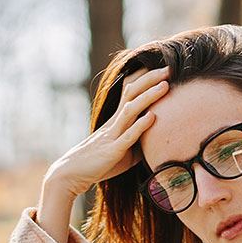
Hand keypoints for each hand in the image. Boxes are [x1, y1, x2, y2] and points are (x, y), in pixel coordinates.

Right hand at [43, 66, 169, 198]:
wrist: (73, 174)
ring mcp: (113, 135)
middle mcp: (115, 122)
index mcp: (117, 121)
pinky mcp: (113, 150)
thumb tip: (157, 141)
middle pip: (132, 94)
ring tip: (165, 85)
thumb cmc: (100, 163)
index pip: (131, 93)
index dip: (145, 79)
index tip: (162, 69)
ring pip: (131, 110)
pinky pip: (128, 136)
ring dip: (149, 97)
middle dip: (150, 80)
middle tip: (168, 68)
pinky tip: (153, 117)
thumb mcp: (125, 151)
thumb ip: (139, 142)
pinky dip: (141, 126)